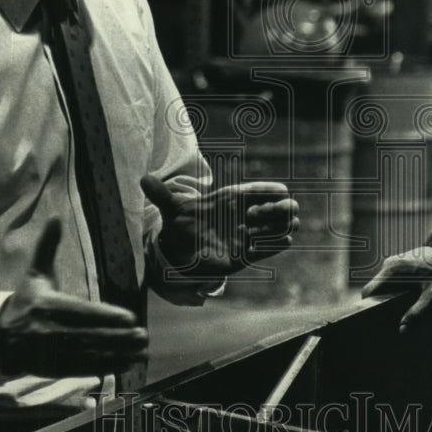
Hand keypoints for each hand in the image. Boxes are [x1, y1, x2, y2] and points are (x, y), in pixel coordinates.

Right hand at [0, 219, 148, 377]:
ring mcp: (54, 352)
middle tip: (144, 336)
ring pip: (91, 354)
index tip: (131, 317)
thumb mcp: (36, 273)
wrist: (0, 337)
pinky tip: (127, 365)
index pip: (82, 312)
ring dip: (119, 354)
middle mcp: (51, 331)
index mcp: (48, 306)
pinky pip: (84, 369)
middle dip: (119, 337)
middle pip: (91, 335)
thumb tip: (55, 217)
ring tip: (142, 351)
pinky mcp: (56, 368)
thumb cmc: (27, 301)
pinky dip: (107, 367)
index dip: (106, 316)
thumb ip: (47, 247)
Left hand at [140, 176, 299, 280]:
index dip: (269, 197)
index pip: (275, 189)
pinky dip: (275, 245)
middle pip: (289, 205)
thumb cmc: (184, 224)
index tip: (248, 209)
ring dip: (275, 231)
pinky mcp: (254, 251)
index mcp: (239, 197)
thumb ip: (162, 196)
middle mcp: (252, 212)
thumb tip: (142, 179)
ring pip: (289, 225)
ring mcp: (256, 231)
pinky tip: (253, 249)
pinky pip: (281, 244)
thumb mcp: (174, 210)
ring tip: (250, 238)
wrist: (185, 249)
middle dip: (277, 213)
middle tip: (250, 222)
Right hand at [361, 246, 431, 332]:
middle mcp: (388, 265)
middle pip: (374, 289)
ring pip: (381, 285)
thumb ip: (418, 311)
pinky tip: (403, 300)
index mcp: (392, 271)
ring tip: (396, 312)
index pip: (369, 291)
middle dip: (378, 304)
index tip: (374, 320)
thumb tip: (402, 329)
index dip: (367, 306)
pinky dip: (391, 291)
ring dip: (386, 298)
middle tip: (387, 320)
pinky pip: (388, 280)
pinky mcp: (398, 264)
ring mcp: (392, 263)